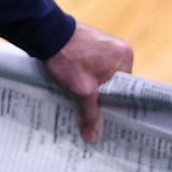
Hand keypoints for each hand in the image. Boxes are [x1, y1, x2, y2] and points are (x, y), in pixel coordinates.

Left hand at [42, 22, 133, 142]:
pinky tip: (74, 87)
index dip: (116, 104)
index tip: (108, 118)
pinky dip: (84, 76)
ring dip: (91, 87)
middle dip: (102, 97)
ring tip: (81, 102)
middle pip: (113, 83)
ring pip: (100, 75)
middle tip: (93, 114)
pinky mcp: (89, 43)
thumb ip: (90, 113)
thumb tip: (93, 138)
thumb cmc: (69, 58)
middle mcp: (118, 48)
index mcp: (125, 56)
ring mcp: (104, 43)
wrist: (46, 33)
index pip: (126, 89)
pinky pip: (92, 65)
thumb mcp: (82, 90)